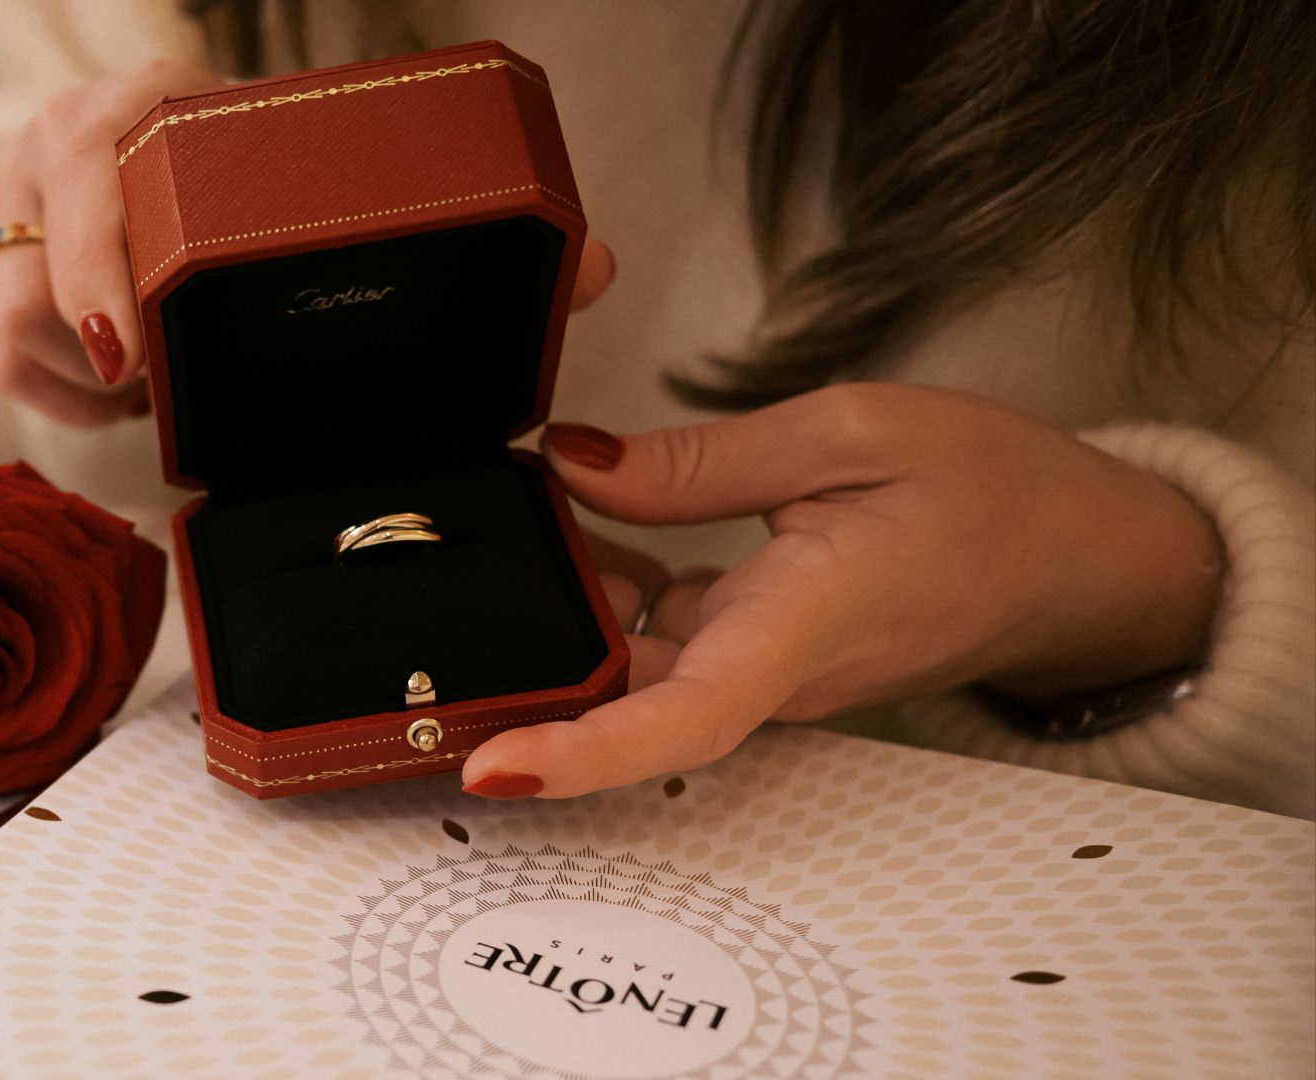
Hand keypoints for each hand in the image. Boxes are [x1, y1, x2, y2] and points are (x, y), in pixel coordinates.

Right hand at [0, 62, 616, 426]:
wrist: (196, 164)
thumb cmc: (276, 190)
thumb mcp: (347, 190)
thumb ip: (464, 222)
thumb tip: (595, 265)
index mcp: (154, 105)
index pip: (99, 166)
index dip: (108, 267)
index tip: (136, 350)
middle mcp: (67, 144)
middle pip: (32, 256)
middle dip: (91, 344)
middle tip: (149, 389)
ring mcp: (22, 204)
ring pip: (7, 313)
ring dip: (83, 375)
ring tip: (154, 386)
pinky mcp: (2, 265)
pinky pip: (1, 352)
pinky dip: (61, 391)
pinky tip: (123, 394)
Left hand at [463, 384, 1223, 798]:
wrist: (1082, 558)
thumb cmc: (993, 490)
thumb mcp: (848, 433)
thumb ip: (699, 463)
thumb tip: (572, 466)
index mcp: (802, 626)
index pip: (679, 718)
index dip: (578, 754)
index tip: (490, 768)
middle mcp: (771, 674)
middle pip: (622, 693)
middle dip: (527, 649)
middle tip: (463, 554)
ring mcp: (762, 673)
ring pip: (631, 665)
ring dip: (565, 606)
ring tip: (522, 510)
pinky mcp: (758, 655)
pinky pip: (661, 642)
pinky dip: (610, 590)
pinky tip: (583, 517)